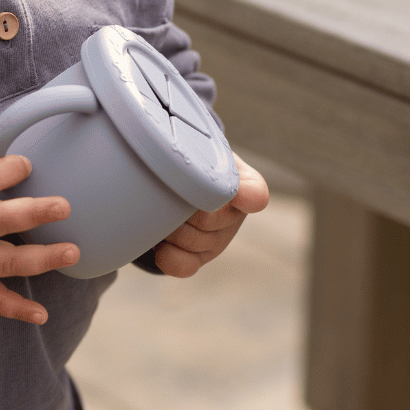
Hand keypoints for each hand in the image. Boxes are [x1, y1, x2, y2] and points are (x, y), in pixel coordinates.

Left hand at [153, 154, 269, 277]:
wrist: (176, 176)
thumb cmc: (191, 156)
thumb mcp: (197, 144)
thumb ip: (192, 145)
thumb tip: (161, 145)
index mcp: (242, 182)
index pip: (255, 192)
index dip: (247, 195)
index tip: (238, 195)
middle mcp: (234, 214)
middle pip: (211, 220)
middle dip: (182, 207)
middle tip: (162, 188)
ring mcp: (216, 239)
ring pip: (193, 241)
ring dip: (169, 227)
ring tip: (155, 206)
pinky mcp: (197, 258)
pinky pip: (186, 266)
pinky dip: (170, 259)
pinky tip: (159, 247)